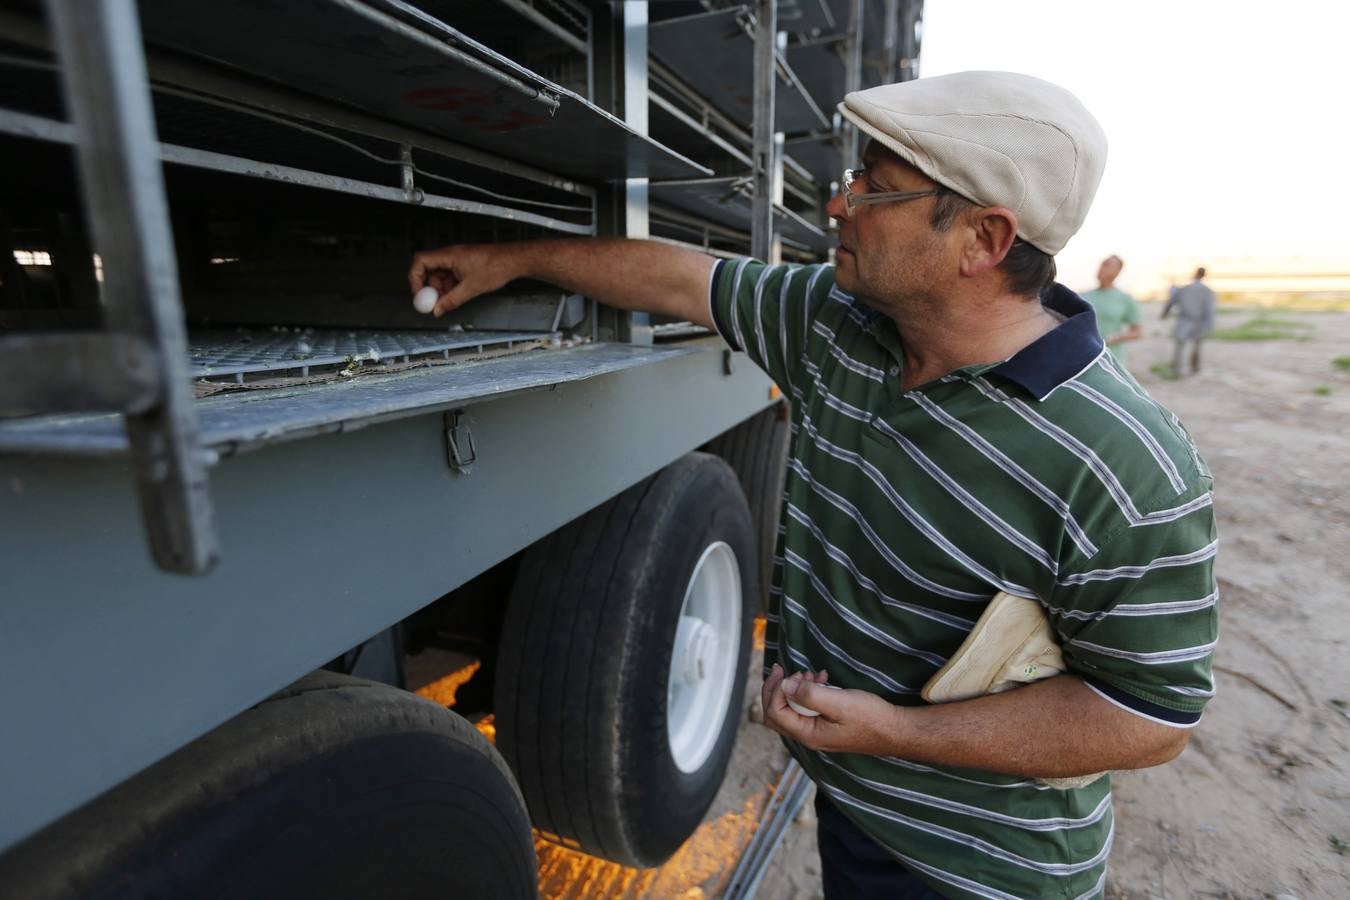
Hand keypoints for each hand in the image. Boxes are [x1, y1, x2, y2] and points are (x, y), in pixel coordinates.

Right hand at [408, 243, 518, 316]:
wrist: (512, 261)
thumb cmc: (495, 267)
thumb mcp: (470, 288)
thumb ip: (451, 300)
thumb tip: (438, 309)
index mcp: (448, 255)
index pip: (420, 261)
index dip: (415, 278)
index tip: (418, 294)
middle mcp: (450, 256)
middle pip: (428, 270)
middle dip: (429, 288)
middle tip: (434, 303)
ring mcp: (456, 260)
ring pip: (440, 275)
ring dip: (441, 290)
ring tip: (448, 301)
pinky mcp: (463, 265)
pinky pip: (450, 276)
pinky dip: (450, 287)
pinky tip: (457, 296)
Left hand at [760, 663, 904, 754]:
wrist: (895, 730)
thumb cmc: (871, 717)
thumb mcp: (840, 703)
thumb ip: (810, 695)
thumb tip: (785, 685)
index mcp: (808, 734)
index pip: (775, 713)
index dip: (775, 690)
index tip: (786, 671)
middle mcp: (809, 736)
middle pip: (777, 714)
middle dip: (777, 689)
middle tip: (785, 669)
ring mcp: (817, 731)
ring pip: (792, 709)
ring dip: (795, 688)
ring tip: (811, 673)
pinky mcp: (826, 724)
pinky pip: (807, 708)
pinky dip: (808, 692)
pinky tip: (822, 679)